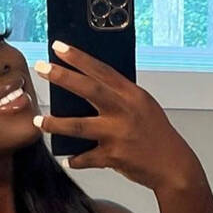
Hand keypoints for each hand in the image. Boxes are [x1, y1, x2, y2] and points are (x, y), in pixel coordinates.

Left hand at [33, 45, 199, 190]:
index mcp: (132, 95)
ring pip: (78, 126)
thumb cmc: (156, 134)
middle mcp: (125, 111)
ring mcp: (118, 134)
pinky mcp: (114, 157)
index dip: (79, 57)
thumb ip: (119, 96)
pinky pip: (86, 158)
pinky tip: (67, 158)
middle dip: (62, 77)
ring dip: (55, 124)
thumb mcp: (143, 107)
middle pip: (88, 89)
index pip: (102, 70)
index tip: (58, 47)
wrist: (173, 166)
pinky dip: (75, 159)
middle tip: (41, 68)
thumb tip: (88, 85)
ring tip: (39, 121)